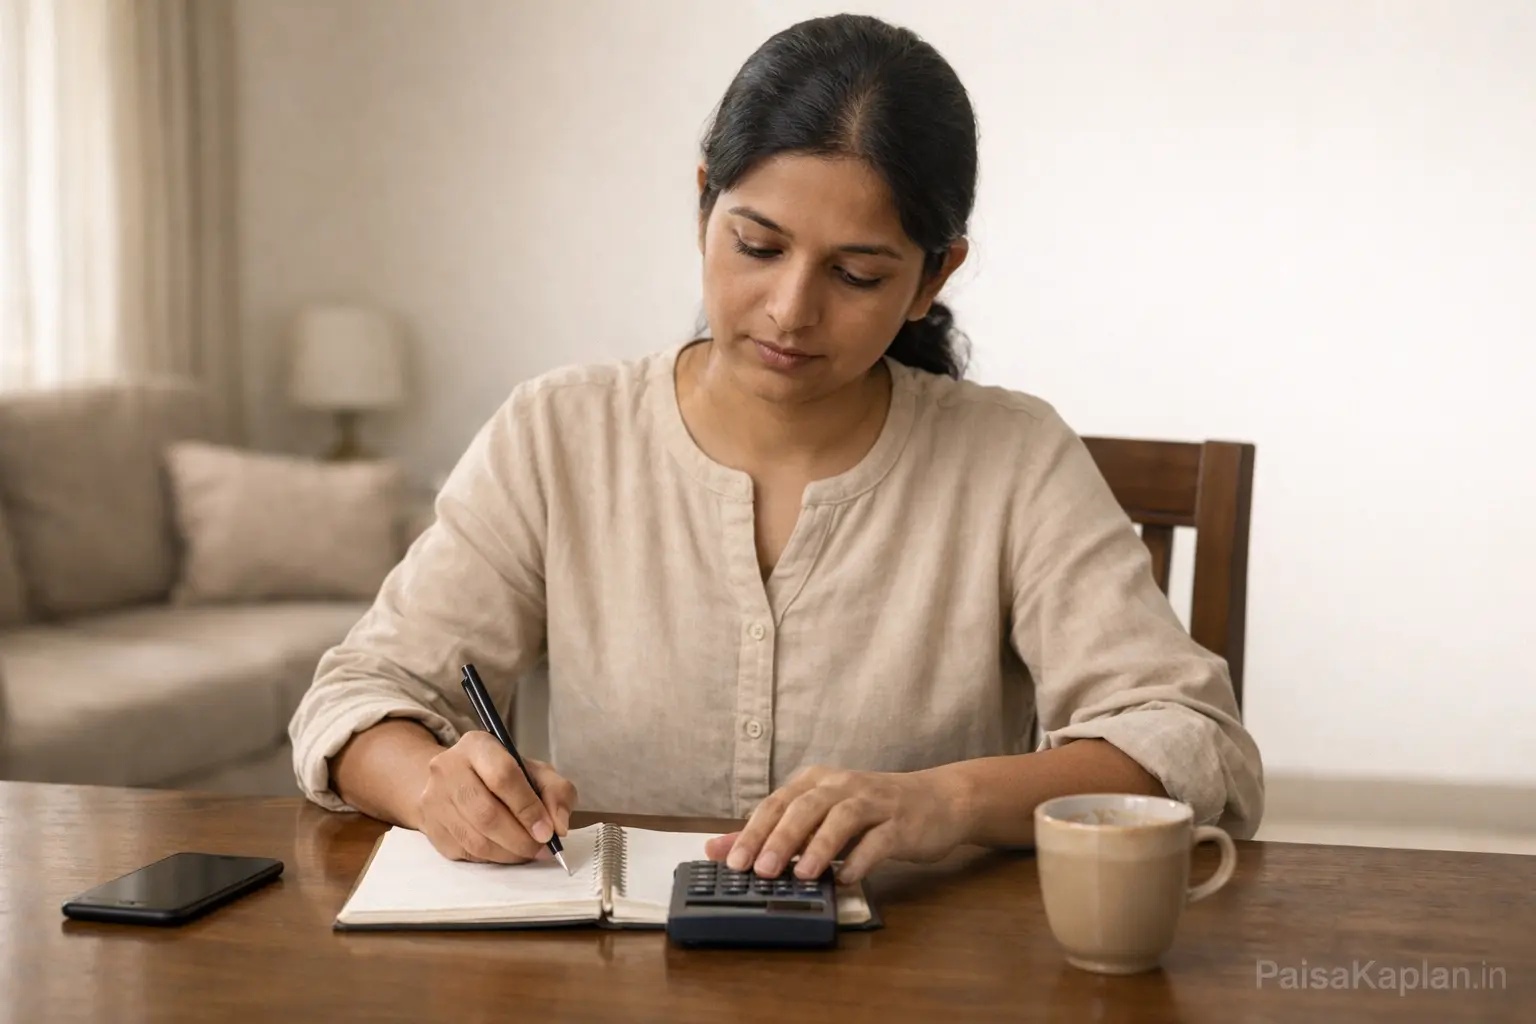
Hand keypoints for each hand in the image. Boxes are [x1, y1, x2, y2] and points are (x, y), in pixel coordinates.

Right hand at [414, 731, 576, 862]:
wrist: (454, 781)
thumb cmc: (501, 775)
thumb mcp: (535, 771)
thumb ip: (557, 792)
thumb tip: (558, 826)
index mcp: (477, 745)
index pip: (503, 777)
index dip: (528, 808)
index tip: (547, 831)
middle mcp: (448, 769)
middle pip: (487, 814)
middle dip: (520, 838)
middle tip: (541, 848)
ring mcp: (434, 800)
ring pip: (476, 839)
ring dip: (509, 853)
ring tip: (528, 852)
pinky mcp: (431, 827)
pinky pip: (466, 852)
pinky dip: (493, 858)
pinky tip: (506, 852)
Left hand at [703, 766, 969, 883]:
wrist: (939, 800)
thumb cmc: (872, 812)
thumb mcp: (822, 817)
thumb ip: (774, 833)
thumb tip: (720, 850)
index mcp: (818, 782)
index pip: (778, 802)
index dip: (754, 830)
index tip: (732, 861)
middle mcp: (843, 786)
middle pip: (806, 806)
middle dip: (781, 838)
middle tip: (762, 870)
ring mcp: (875, 803)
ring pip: (843, 818)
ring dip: (820, 846)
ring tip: (803, 875)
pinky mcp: (902, 823)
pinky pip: (879, 840)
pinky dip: (861, 859)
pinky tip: (847, 879)